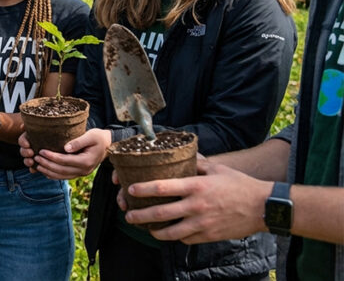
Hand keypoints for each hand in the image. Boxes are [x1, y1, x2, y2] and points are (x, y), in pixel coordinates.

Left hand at [19, 128, 110, 178]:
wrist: (108, 145)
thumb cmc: (98, 138)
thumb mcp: (90, 136)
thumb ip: (78, 142)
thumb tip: (65, 148)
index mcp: (86, 161)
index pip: (65, 161)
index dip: (52, 157)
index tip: (41, 151)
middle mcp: (84, 170)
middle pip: (61, 170)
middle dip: (47, 164)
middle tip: (35, 157)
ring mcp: (82, 173)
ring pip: (62, 176)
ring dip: (48, 171)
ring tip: (37, 164)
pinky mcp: (79, 173)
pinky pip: (65, 176)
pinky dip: (54, 175)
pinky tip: (45, 171)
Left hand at [119, 156, 267, 243]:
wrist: (264, 207)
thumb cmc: (239, 184)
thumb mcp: (217, 168)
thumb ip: (197, 163)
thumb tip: (182, 155)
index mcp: (196, 186)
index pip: (162, 187)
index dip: (143, 189)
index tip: (131, 190)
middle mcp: (196, 205)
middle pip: (160, 213)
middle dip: (140, 216)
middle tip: (129, 215)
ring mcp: (202, 223)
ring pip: (171, 232)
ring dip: (155, 231)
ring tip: (146, 228)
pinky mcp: (209, 235)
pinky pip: (186, 239)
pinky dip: (176, 237)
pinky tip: (170, 233)